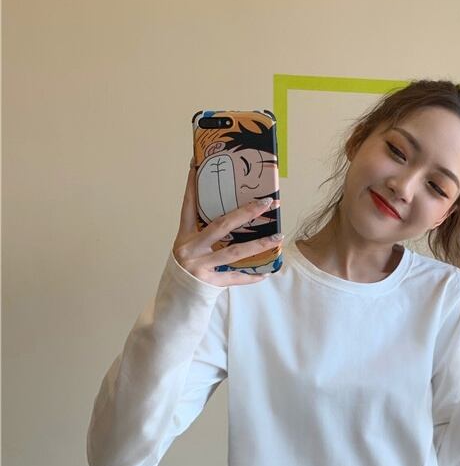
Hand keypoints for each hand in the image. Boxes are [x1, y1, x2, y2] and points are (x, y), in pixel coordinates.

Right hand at [173, 164, 282, 287]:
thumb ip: (203, 231)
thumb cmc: (187, 267)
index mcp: (185, 235)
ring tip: (278, 236)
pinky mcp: (210, 283)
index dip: (192, 185)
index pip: (188, 205)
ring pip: (234, 252)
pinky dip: (251, 275)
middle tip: (267, 202)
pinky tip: (267, 271)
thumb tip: (232, 211)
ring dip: (258, 244)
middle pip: (221, 225)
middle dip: (246, 212)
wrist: (176, 300)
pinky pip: (235, 278)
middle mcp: (191, 248)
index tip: (196, 164)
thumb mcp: (188, 246)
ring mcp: (200, 266)